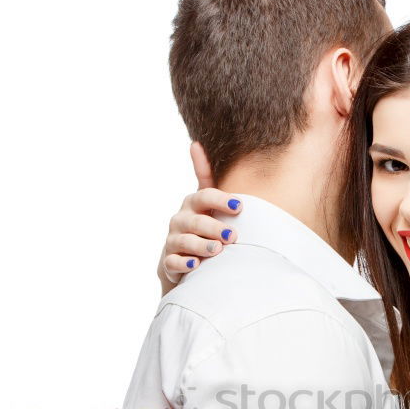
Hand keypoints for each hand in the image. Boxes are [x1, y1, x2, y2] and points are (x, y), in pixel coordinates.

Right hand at [158, 141, 243, 293]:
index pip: (204, 196)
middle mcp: (180, 220)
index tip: (240, 206)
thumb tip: (195, 143)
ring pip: (185, 242)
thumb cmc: (200, 226)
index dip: (221, 200)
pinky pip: (173, 262)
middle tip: (233, 236)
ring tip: (218, 250)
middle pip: (196, 221)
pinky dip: (184, 264)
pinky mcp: (169, 262)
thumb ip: (205, 176)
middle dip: (214, 227)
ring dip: (202, 245)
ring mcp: (173, 241)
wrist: (182, 258)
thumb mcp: (205, 202)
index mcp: (192, 204)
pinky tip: (196, 265)